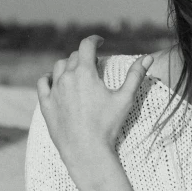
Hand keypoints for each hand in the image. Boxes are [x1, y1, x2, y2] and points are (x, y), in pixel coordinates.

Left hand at [37, 36, 152, 167]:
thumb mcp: (125, 98)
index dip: (94, 40)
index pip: (86, 46)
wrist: (86, 150)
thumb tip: (148, 57)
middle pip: (73, 56)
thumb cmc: (107, 125)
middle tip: (95, 62)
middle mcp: (66, 77)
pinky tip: (54, 79)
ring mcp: (54, 91)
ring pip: (58, 67)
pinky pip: (43, 83)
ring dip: (68, 64)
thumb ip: (136, 75)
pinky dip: (49, 77)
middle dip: (85, 55)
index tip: (100, 41)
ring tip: (77, 70)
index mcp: (85, 73)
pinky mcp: (46, 104)